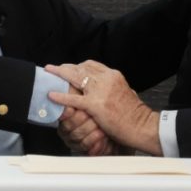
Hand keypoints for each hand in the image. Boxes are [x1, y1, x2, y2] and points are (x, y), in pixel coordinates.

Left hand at [47, 60, 161, 155]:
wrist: (141, 125)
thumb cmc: (134, 113)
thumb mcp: (126, 92)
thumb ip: (114, 87)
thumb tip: (107, 88)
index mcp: (113, 75)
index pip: (91, 65)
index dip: (77, 66)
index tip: (69, 68)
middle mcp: (106, 79)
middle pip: (81, 69)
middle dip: (66, 68)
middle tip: (54, 69)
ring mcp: (100, 91)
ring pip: (75, 78)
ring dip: (60, 75)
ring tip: (49, 74)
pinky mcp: (95, 105)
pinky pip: (74, 99)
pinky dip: (61, 97)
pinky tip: (52, 95)